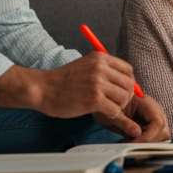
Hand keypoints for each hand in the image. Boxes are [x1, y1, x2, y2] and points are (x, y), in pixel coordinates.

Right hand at [0, 52, 136, 120]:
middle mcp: (101, 68)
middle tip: (116, 102)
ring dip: (119, 106)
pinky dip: (111, 114)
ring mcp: (98, 83)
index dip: (128, 82)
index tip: (121, 90)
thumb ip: (104, 69)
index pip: (128, 70)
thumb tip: (125, 80)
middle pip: (129, 84)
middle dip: (126, 96)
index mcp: (100, 58)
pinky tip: (101, 112)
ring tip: (107, 107)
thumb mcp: (85, 65)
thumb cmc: (63, 80)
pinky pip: (115, 110)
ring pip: (124, 98)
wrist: (43, 89)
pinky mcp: (94, 99)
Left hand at [95, 91, 169, 141]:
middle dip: (148, 143)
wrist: (109, 98)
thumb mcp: (114, 113)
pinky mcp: (152, 125)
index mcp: (149, 105)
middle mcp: (156, 111)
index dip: (147, 137)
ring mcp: (156, 118)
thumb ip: (125, 122)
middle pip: (163, 132)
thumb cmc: (111, 103)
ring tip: (129, 145)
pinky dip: (145, 143)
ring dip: (147, 144)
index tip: (132, 144)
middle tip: (129, 147)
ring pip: (161, 137)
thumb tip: (137, 133)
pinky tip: (131, 143)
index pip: (157, 124)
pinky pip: (155, 137)